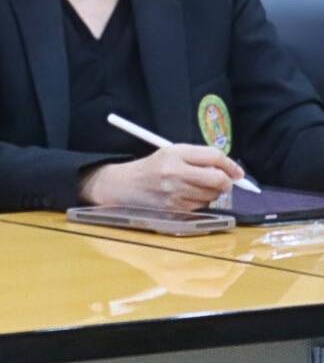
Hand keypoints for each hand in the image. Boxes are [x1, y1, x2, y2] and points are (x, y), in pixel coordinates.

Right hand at [81, 145, 244, 210]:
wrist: (125, 186)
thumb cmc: (153, 167)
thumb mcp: (171, 153)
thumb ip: (198, 157)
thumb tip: (229, 169)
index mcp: (174, 153)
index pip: (213, 156)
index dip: (230, 164)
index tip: (237, 171)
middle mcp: (175, 172)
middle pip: (217, 179)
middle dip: (227, 181)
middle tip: (226, 181)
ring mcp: (175, 193)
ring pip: (212, 195)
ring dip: (212, 192)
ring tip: (198, 187)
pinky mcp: (175, 209)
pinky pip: (201, 206)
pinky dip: (200, 202)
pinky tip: (188, 196)